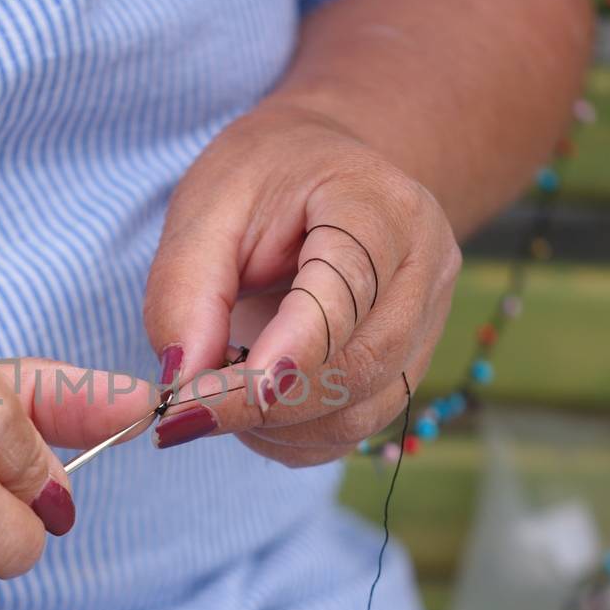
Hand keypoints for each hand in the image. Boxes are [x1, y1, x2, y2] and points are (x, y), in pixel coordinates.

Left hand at [144, 102, 460, 465]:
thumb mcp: (206, 207)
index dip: (279, 356)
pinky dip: (290, 436)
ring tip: (212, 395)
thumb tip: (183, 379)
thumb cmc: (262, 180)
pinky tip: (248, 406)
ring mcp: (427, 325)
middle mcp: (425, 269)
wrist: (319, 173)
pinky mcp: (407, 369)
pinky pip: (351, 432)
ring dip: (273, 425)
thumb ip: (185, 291)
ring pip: (358, 413)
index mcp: (382, 207)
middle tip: (183, 411)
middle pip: (358, 366)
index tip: (205, 398)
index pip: (343, 297)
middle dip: (262, 402)